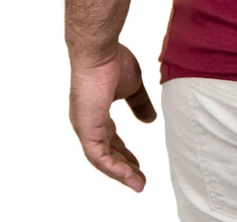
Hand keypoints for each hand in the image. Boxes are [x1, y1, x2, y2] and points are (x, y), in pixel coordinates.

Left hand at [68, 43, 156, 190]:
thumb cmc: (113, 61)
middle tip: (139, 180)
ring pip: (103, 159)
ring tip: (138, 184)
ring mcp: (86, 128)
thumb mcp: (133, 87)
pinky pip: (100, 157)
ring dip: (121, 173)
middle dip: (123, 167)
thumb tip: (150, 120)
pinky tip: (128, 176)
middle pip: (107, 152)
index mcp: (97, 112)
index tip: (138, 164)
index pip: (110, 139)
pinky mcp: (87, 131)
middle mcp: (88, 123)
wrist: (100, 52)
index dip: (124, 152)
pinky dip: (115, 168)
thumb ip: (140, 104)